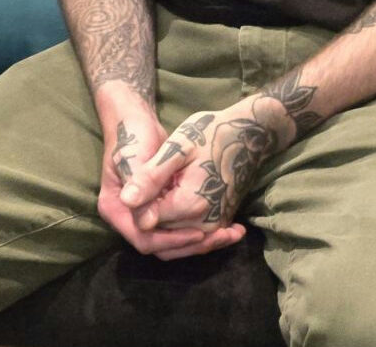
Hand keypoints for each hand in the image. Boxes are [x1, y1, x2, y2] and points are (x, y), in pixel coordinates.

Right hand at [97, 111, 215, 258]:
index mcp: (115, 210)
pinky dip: (197, 227)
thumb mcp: (135, 156)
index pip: (143, 237)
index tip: (198, 232)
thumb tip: (139, 213)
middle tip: (221, 238)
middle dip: (189, 244)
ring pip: (170, 240)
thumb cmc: (133, 135)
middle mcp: (128, 218)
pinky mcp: (159, 209)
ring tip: (228, 235)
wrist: (136, 121)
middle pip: (158, 244)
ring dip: (198, 240)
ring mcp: (143, 214)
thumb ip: (140, 182)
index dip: (171, 239)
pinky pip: (177, 227)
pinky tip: (223, 225)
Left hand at [119, 96, 290, 256]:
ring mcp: (215, 225)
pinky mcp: (221, 221)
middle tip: (153, 184)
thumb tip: (126, 200)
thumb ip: (152, 176)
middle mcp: (204, 223)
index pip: (147, 222)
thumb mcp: (177, 147)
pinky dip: (182, 230)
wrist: (249, 133)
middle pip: (162, 235)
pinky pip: (195, 237)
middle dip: (150, 218)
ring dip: (165, 227)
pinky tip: (175, 207)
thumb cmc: (211, 133)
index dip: (138, 206)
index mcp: (189, 204)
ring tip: (160, 197)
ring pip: (178, 241)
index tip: (140, 181)